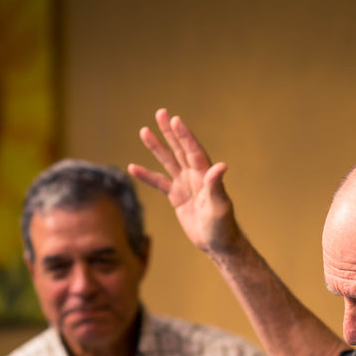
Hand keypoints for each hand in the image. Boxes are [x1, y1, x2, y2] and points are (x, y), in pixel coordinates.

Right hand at [129, 108, 239, 254]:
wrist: (217, 243)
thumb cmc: (222, 225)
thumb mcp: (219, 206)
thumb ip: (216, 185)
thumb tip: (221, 166)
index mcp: (205, 174)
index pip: (192, 150)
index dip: (184, 135)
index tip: (175, 119)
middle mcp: (195, 175)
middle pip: (179, 149)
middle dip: (170, 131)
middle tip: (160, 112)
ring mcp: (185, 185)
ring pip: (168, 161)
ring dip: (156, 147)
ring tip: (144, 131)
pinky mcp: (177, 197)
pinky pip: (159, 183)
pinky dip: (146, 175)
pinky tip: (133, 167)